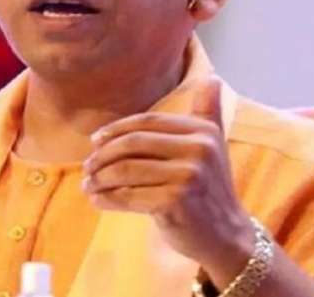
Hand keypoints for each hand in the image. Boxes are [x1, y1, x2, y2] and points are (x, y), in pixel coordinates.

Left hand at [81, 77, 254, 273]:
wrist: (226, 235)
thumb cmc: (211, 188)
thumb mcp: (214, 145)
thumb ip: (208, 112)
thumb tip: (213, 78)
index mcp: (202, 131)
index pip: (148, 122)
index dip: (117, 129)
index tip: (95, 141)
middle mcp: (198, 149)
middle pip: (133, 143)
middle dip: (103, 155)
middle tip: (87, 167)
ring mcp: (187, 176)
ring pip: (126, 170)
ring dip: (99, 178)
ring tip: (88, 185)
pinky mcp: (175, 202)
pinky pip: (128, 196)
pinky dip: (107, 199)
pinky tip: (97, 201)